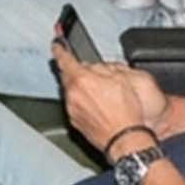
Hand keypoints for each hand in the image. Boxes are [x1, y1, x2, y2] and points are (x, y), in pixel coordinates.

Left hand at [53, 48, 168, 151]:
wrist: (125, 139)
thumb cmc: (127, 113)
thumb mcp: (122, 80)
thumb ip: (103, 69)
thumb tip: (94, 67)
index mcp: (82, 80)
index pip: (65, 59)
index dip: (60, 49)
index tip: (57, 45)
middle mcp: (73, 94)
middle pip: (67, 76)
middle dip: (74, 71)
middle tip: (87, 72)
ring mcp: (72, 109)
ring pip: (71, 92)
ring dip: (80, 89)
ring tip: (99, 94)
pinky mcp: (75, 121)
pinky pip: (75, 106)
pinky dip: (82, 103)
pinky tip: (98, 107)